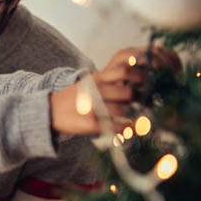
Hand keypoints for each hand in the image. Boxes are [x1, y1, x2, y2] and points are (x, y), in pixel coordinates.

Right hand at [50, 46, 180, 134]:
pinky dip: (128, 130)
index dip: (142, 75)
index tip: (151, 80)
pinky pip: (117, 128)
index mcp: (97, 78)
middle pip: (128, 92)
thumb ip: (111, 81)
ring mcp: (93, 107)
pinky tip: (131, 131)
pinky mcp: (91, 124)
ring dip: (136, 116)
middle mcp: (96, 90)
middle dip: (141, 98)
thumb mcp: (90, 83)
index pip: (124, 70)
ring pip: (124, 111)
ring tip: (143, 119)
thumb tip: (138, 81)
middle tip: (149, 102)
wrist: (49, 111)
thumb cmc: (75, 98)